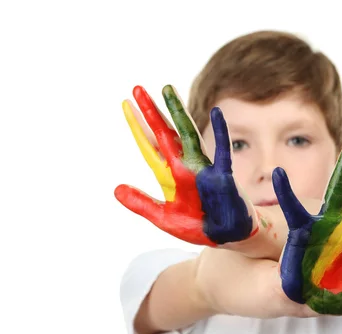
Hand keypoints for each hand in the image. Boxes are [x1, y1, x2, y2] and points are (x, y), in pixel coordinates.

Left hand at [114, 85, 257, 245]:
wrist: (225, 237)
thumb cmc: (198, 226)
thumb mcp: (163, 217)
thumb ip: (141, 203)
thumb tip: (116, 189)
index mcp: (169, 175)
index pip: (149, 146)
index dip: (136, 126)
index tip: (124, 104)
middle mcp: (183, 166)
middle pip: (164, 134)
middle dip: (151, 112)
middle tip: (137, 88)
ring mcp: (202, 169)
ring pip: (188, 135)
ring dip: (177, 113)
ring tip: (167, 90)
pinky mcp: (222, 177)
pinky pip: (221, 153)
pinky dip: (220, 133)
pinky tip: (216, 114)